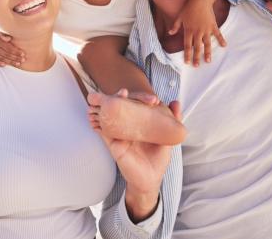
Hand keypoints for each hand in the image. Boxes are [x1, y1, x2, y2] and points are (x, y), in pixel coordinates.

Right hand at [0, 26, 25, 66]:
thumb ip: (2, 32)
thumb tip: (9, 39)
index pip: (7, 47)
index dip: (16, 51)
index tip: (23, 54)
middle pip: (5, 53)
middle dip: (15, 57)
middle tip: (23, 60)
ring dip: (9, 61)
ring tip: (17, 63)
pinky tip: (4, 65)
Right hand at [99, 100, 181, 220]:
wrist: (150, 179)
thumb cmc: (158, 159)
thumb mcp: (168, 138)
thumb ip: (173, 121)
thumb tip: (176, 102)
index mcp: (141, 122)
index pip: (137, 103)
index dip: (140, 97)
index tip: (151, 99)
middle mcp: (129, 125)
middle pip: (121, 106)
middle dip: (120, 96)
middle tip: (124, 92)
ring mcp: (121, 134)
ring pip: (109, 115)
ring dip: (105, 105)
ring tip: (108, 99)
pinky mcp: (114, 144)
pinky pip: (104, 132)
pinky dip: (98, 124)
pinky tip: (95, 117)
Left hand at [169, 0, 226, 65]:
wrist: (200, 0)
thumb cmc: (188, 8)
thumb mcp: (179, 17)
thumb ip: (175, 26)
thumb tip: (170, 33)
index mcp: (189, 31)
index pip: (187, 45)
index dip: (187, 54)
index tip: (187, 62)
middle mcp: (197, 32)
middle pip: (197, 47)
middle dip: (196, 57)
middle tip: (197, 65)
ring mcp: (206, 29)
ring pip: (207, 44)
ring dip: (208, 53)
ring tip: (208, 61)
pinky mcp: (213, 25)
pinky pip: (217, 34)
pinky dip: (221, 40)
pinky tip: (224, 46)